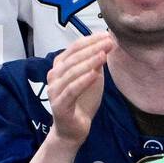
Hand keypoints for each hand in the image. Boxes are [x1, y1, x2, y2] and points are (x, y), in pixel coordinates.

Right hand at [45, 32, 112, 147]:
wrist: (74, 127)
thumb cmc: (83, 99)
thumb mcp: (93, 76)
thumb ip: (97, 62)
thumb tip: (107, 43)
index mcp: (60, 66)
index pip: (74, 48)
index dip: (91, 40)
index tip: (107, 35)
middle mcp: (54, 76)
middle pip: (73, 58)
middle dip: (92, 48)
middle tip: (109, 42)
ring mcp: (54, 91)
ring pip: (71, 72)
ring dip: (88, 62)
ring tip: (103, 55)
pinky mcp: (59, 105)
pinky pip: (71, 91)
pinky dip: (83, 81)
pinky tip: (95, 74)